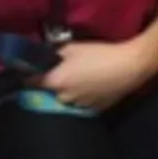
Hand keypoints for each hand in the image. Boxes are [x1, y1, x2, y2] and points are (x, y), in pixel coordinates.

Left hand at [34, 40, 155, 112]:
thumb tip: (45, 57)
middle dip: (50, 84)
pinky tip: (89, 86)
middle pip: (49, 93)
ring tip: (76, 79)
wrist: (129, 67)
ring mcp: (80, 106)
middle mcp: (64, 98)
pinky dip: (81, 96)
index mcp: (55, 83)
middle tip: (57, 72)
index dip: (28, 76)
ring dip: (66, 92)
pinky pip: (81, 103)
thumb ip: (54, 54)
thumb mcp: (72, 48)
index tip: (27, 71)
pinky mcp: (94, 110)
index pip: (31, 83)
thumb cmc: (98, 54)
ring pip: (65, 100)